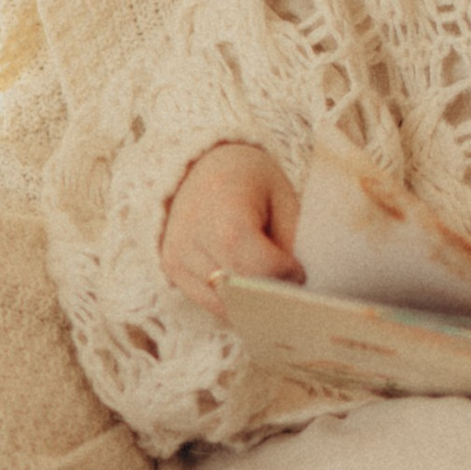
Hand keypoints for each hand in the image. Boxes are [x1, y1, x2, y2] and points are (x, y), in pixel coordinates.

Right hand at [160, 140, 302, 313]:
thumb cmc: (253, 180)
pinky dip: (233, 301)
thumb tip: (296, 289)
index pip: (260, 265)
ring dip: (252, 302)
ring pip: (225, 304)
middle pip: (241, 290)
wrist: (207, 165)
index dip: (286, 274)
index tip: (298, 269)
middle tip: (290, 286)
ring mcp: (178, 255)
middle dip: (272, 295)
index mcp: (225, 210)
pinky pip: (210, 303)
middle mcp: (193, 235)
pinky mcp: (172, 268)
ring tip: (267, 281)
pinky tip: (246, 284)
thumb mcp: (284, 199)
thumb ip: (291, 244)